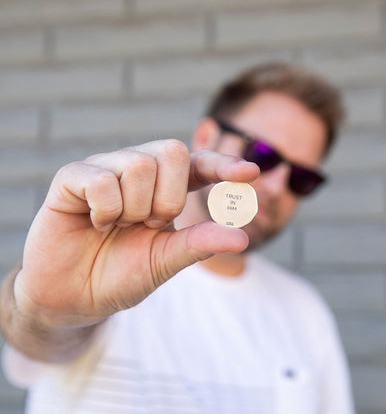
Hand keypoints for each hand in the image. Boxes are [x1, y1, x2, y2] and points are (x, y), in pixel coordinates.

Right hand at [14, 140, 258, 327]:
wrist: (74, 296)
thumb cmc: (122, 274)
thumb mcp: (166, 260)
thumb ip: (199, 244)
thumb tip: (242, 236)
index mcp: (164, 189)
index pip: (199, 164)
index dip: (223, 165)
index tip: (249, 174)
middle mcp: (138, 170)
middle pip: (172, 151)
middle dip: (167, 198)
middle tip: (147, 224)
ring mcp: (105, 169)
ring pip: (138, 164)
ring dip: (134, 208)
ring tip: (118, 226)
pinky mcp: (73, 177)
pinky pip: (101, 178)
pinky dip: (105, 210)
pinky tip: (95, 223)